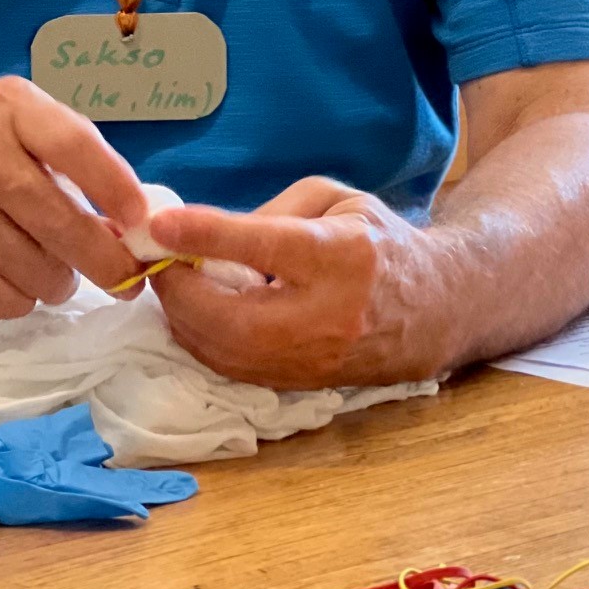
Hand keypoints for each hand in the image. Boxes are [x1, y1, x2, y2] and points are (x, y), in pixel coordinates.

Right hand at [0, 76, 148, 317]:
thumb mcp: (6, 131)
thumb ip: (66, 164)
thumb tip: (133, 225)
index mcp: (7, 108)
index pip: (77, 145)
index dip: (118, 189)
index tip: (143, 224)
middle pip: (63, 222)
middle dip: (105, 261)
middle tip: (124, 277)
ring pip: (38, 270)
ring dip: (57, 283)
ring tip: (51, 271)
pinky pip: (2, 298)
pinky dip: (19, 300)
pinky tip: (12, 280)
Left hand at [147, 176, 453, 388]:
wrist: (435, 309)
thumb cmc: (379, 242)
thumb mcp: (336, 201)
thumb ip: (271, 212)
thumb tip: (206, 235)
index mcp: (341, 256)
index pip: (265, 247)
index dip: (207, 236)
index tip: (157, 225)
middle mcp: (328, 316)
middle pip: (231, 317)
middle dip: (178, 290)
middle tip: (154, 259)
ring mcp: (314, 361)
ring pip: (224, 353)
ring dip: (183, 318)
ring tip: (171, 282)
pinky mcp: (301, 386)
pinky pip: (233, 369)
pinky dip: (203, 340)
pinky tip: (195, 312)